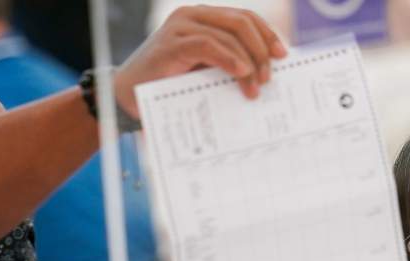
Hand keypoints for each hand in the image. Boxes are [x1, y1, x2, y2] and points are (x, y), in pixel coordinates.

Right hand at [114, 6, 286, 118]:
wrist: (127, 97)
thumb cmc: (167, 86)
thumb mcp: (204, 71)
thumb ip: (227, 64)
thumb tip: (265, 73)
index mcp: (202, 18)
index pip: (244, 18)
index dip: (266, 34)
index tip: (282, 56)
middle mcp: (192, 16)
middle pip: (241, 22)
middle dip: (261, 49)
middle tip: (270, 76)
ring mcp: (180, 27)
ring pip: (228, 34)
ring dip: (248, 62)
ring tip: (256, 86)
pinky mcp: (171, 44)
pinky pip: (208, 45)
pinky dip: (228, 58)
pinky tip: (241, 72)